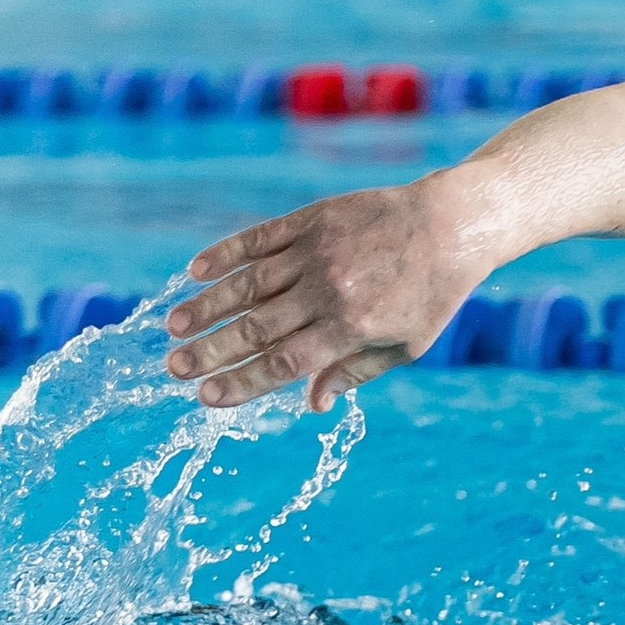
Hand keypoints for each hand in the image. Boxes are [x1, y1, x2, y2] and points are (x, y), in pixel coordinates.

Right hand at [166, 176, 489, 410]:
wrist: (451, 225)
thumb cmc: (431, 294)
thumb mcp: (406, 346)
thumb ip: (355, 372)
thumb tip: (313, 404)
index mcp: (351, 329)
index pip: (284, 364)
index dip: (241, 382)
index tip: (206, 397)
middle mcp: (328, 291)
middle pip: (256, 328)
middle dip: (210, 351)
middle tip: (173, 368)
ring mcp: (317, 252)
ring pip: (249, 284)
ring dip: (207, 306)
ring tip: (173, 327)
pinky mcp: (313, 220)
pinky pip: (260, 238)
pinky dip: (226, 254)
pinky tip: (197, 271)